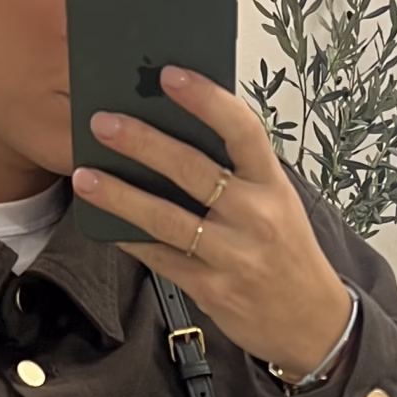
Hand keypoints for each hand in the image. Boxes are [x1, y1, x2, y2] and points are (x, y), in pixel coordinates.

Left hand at [73, 69, 354, 381]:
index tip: (170, 75)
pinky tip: (104, 224)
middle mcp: (255, 217)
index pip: (242, 130)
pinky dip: (129, 239)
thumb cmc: (287, 253)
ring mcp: (232, 255)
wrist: (311, 322)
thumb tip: (176, 131)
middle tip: (103, 123)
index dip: (206, 99)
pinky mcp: (211, 288)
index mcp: (273, 185)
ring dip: (121, 195)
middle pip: (192, 170)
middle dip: (142, 143)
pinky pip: (160, 257)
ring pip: (166, 219)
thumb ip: (238, 173)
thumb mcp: (278, 203)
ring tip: (86, 176)